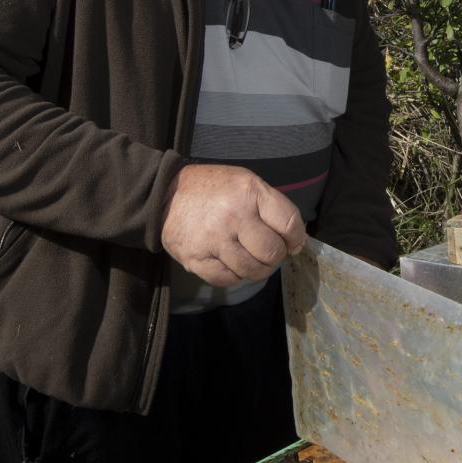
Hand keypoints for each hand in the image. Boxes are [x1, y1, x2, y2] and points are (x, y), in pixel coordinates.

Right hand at [161, 164, 305, 286]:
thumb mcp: (246, 182)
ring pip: (252, 270)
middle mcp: (233, 216)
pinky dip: (235, 276)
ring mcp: (213, 240)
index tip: (292, 243)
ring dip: (257, 269)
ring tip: (251, 258)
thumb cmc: (214, 189)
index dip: (296, 238)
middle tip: (267, 251)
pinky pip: (228, 280)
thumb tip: (296, 241)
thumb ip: (272, 207)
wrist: (164, 193)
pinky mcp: (196, 259)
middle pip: (272, 252)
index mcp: (249, 192)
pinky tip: (231, 263)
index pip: (288, 223)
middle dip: (276, 255)